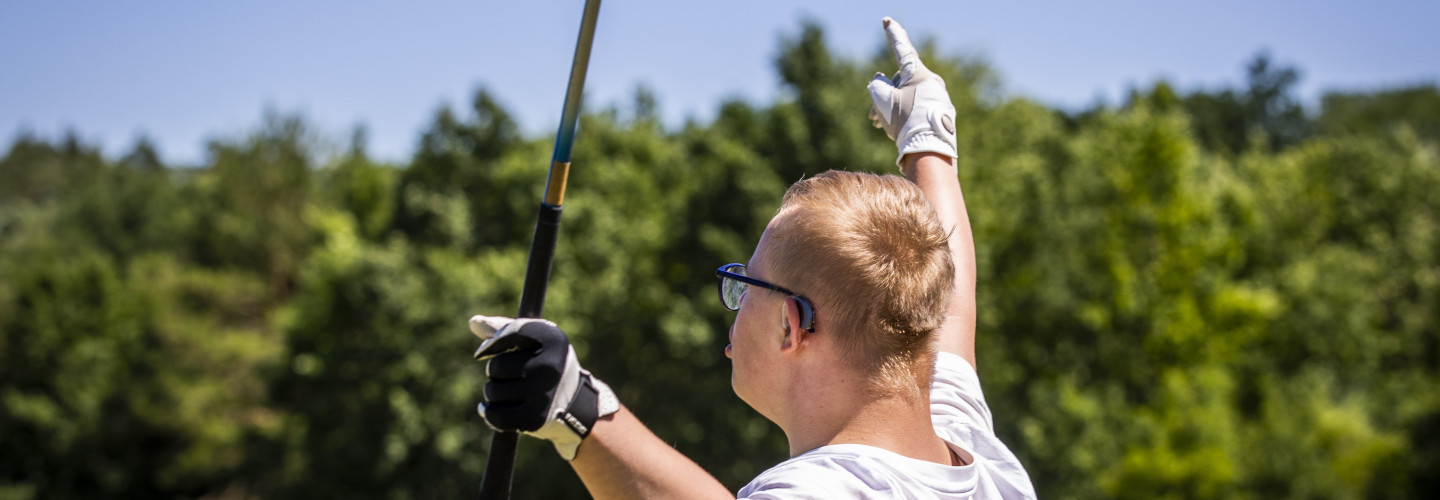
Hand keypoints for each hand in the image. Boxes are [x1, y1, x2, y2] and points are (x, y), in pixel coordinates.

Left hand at [471, 315, 618, 459]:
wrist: (577, 406)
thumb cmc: (550, 367)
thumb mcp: (538, 343)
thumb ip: (506, 330)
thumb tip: (474, 322)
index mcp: (553, 339)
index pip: (510, 333)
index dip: (493, 344)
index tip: (485, 352)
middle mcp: (549, 365)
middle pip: (495, 366)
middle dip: (496, 373)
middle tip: (511, 377)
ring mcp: (542, 394)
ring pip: (492, 391)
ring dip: (494, 394)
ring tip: (510, 394)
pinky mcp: (535, 419)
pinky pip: (495, 415)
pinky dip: (489, 413)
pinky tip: (490, 410)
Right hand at [867, 17, 958, 165]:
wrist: (929, 149)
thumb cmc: (905, 121)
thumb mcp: (882, 99)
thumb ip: (876, 84)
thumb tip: (881, 80)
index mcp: (918, 73)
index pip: (902, 49)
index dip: (892, 35)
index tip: (887, 21)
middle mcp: (931, 82)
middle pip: (901, 81)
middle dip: (885, 95)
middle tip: (872, 116)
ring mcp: (938, 97)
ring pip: (908, 96)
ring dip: (892, 107)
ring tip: (880, 125)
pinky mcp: (941, 113)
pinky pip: (918, 107)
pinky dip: (905, 114)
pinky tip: (897, 130)